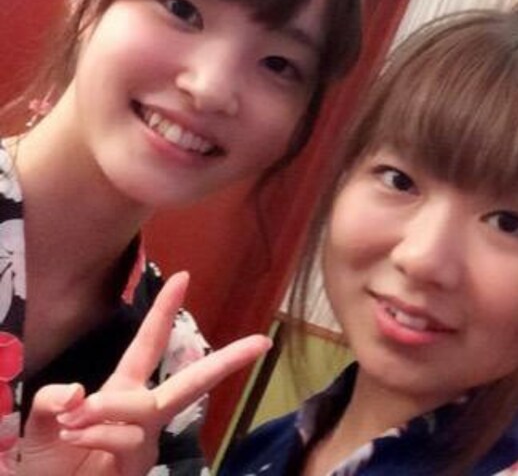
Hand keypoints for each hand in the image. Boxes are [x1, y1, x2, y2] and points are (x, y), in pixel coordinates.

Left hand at [20, 272, 270, 474]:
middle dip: (228, 360)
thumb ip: (54, 399)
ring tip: (72, 422)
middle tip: (261, 342)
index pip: (149, 343)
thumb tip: (84, 392)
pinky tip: (74, 437)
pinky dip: (100, 434)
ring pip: (146, 409)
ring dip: (111, 409)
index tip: (183, 276)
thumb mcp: (42, 421)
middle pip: (192, 382)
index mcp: (124, 388)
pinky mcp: (140, 469)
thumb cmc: (47, 460)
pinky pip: (129, 441)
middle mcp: (143, 412)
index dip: (165, 310)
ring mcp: (145, 443)